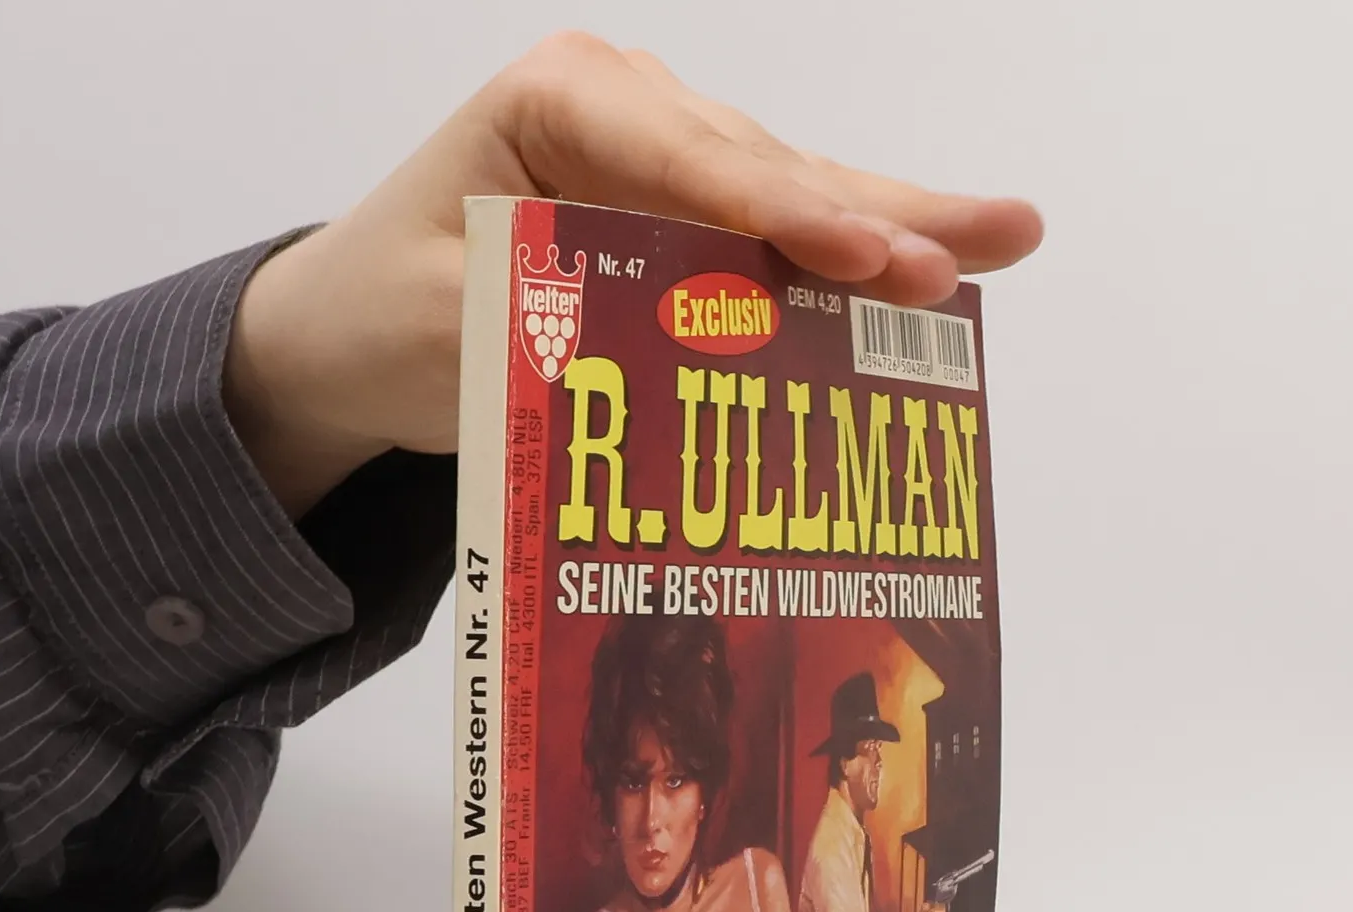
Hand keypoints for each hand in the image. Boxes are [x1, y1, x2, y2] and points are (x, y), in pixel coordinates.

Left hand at [223, 34, 1042, 515]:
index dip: (787, 217)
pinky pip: (780, 237)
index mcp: (561, 102)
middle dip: (869, 221)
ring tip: (1006, 238)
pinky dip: (854, 261)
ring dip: (896, 229)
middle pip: (769, 169)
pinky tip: (948, 255)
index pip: (695, 164)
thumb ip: (568, 332)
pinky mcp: (684, 216)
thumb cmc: (385, 316)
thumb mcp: (454, 329)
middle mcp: (629, 111)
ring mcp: (665, 158)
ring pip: (795, 195)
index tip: (864, 259)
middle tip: (972, 255)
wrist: (345, 331)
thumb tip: (691, 367)